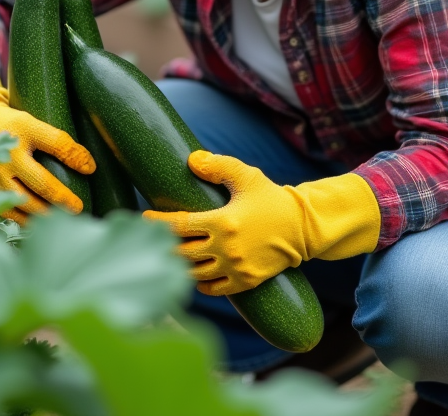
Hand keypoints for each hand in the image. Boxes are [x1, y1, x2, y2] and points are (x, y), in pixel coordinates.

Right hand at [0, 52, 93, 223]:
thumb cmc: (15, 126)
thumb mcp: (35, 123)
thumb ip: (60, 142)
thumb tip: (89, 168)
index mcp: (24, 130)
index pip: (57, 143)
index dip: (76, 157)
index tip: (91, 169)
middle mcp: (7, 153)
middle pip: (42, 182)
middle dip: (63, 199)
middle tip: (78, 208)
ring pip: (25, 202)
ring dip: (46, 214)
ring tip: (62, 219)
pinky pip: (8, 211)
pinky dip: (25, 220)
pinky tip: (38, 223)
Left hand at [143, 150, 379, 295]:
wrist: (302, 228)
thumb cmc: (272, 199)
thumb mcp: (248, 177)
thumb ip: (219, 166)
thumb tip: (192, 159)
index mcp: (223, 222)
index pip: (179, 225)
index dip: (158, 222)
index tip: (145, 217)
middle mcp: (226, 248)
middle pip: (181, 252)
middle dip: (164, 245)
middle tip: (152, 238)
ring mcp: (235, 268)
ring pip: (193, 273)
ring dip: (179, 264)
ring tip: (169, 254)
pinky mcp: (245, 282)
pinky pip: (212, 288)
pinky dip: (199, 283)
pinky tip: (194, 273)